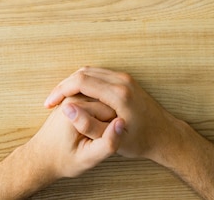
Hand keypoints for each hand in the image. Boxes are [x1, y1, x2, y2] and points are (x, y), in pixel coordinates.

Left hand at [22, 95, 123, 179]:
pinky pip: (94, 103)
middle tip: (96, 140)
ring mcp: (72, 96)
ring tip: (91, 136)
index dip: (113, 128)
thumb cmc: (63, 161)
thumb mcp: (88, 159)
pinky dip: (96, 115)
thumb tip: (121, 123)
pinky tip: (89, 129)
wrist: (42, 157)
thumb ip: (107, 143)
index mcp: (76, 108)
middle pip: (107, 103)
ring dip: (102, 118)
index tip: (102, 141)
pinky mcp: (72, 99)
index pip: (112, 110)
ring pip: (102, 102)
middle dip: (108, 122)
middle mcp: (73, 97)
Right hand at [44, 67, 186, 166]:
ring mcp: (124, 78)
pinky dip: (82, 82)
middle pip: (83, 72)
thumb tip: (67, 109)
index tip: (49, 104)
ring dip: (72, 83)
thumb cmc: (141, 141)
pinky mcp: (125, 80)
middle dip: (63, 85)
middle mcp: (121, 81)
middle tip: (50, 102)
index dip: (60, 91)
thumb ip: (88, 125)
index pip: (80, 81)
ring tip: (59, 100)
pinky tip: (75, 97)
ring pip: (90, 71)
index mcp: (118, 93)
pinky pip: (98, 74)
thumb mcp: (113, 140)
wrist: (165, 136)